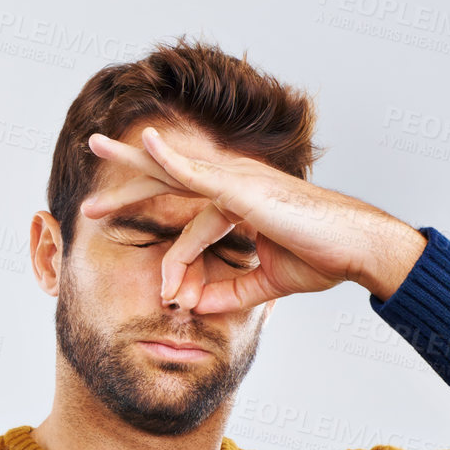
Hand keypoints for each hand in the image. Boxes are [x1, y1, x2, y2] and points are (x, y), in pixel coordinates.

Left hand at [82, 128, 425, 312]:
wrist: (358, 251)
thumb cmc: (321, 257)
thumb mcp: (264, 282)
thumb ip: (229, 291)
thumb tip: (195, 307)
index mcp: (236, 201)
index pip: (183, 211)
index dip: (162, 241)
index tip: (153, 275)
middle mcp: (233, 183)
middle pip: (168, 173)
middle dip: (128, 170)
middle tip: (92, 158)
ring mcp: (238, 181)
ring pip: (173, 168)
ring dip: (133, 160)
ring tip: (97, 147)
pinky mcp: (245, 189)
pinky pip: (200, 173)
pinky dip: (172, 158)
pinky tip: (149, 142)